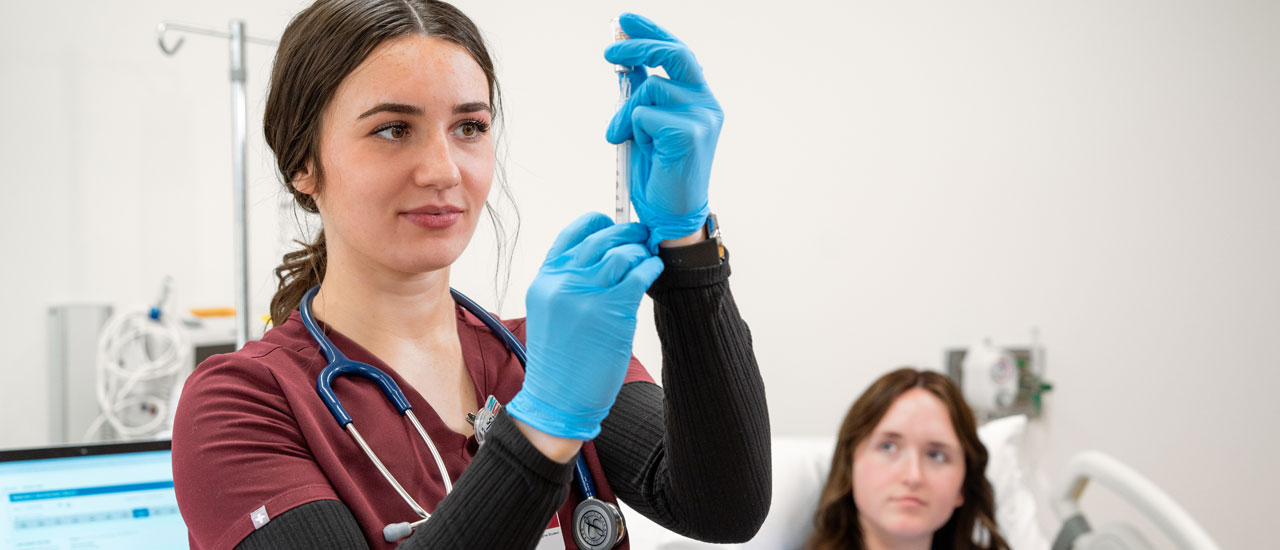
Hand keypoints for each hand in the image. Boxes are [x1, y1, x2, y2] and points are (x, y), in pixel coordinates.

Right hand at [506, 212, 664, 439]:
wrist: (557, 399)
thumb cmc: (559, 360)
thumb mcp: (549, 312)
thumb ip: (567, 283)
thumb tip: (602, 260)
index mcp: (546, 279)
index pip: (574, 233)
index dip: (599, 224)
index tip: (614, 226)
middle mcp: (563, 282)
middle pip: (602, 238)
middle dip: (628, 233)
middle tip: (642, 236)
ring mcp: (587, 296)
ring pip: (623, 253)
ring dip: (641, 251)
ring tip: (648, 258)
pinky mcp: (612, 312)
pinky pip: (638, 276)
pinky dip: (651, 267)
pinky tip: (654, 270)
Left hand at [606, 13, 721, 249]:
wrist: (670, 218)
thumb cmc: (660, 174)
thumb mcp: (647, 125)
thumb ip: (643, 94)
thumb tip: (626, 63)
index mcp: (700, 99)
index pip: (678, 53)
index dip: (652, 33)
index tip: (624, 21)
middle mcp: (707, 104)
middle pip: (673, 55)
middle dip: (638, 48)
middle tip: (608, 53)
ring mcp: (702, 118)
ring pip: (649, 89)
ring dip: (624, 112)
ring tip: (623, 137)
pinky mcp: (689, 133)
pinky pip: (644, 114)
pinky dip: (631, 129)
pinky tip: (640, 151)